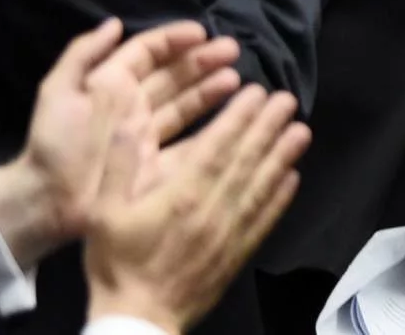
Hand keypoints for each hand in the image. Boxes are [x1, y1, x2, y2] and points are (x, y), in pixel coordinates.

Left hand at [0, 19, 243, 270]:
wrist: (46, 201)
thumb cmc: (54, 143)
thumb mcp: (58, 92)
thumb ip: (82, 54)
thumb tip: (114, 23)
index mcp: (112, 85)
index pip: (148, 53)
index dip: (173, 40)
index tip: (201, 33)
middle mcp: (134, 107)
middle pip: (173, 77)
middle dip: (202, 61)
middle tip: (232, 50)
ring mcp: (148, 137)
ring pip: (185, 106)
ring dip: (210, 90)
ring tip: (236, 79)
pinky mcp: (157, 167)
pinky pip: (188, 144)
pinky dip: (209, 131)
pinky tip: (229, 119)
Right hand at [83, 83, 311, 333]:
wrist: (137, 322)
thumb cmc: (117, 265)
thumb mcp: (102, 214)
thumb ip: (119, 169)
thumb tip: (127, 127)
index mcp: (180, 196)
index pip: (217, 147)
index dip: (239, 118)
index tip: (257, 93)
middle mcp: (212, 209)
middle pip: (245, 161)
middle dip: (267, 127)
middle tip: (288, 99)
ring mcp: (228, 233)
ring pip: (260, 187)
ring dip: (282, 157)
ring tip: (302, 130)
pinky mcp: (236, 255)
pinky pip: (263, 221)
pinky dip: (280, 199)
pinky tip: (293, 178)